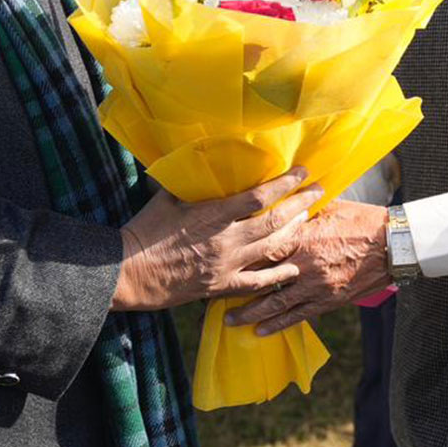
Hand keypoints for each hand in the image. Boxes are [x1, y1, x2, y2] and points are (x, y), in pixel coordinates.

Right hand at [111, 169, 321, 310]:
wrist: (129, 272)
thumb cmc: (145, 230)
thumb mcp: (167, 197)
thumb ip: (191, 183)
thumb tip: (203, 160)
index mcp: (213, 214)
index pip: (259, 196)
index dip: (285, 183)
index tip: (302, 172)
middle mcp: (226, 240)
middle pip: (275, 222)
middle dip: (300, 205)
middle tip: (318, 192)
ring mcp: (226, 265)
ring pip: (272, 249)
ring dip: (294, 233)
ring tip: (309, 218)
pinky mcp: (222, 286)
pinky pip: (258, 284)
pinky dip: (279, 276)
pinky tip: (295, 269)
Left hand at [224, 200, 391, 334]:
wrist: (392, 245)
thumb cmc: (362, 221)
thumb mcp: (330, 207)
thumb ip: (303, 210)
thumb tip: (282, 199)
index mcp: (303, 235)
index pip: (263, 245)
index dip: (239, 253)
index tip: (219, 257)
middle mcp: (304, 262)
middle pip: (262, 276)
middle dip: (236, 286)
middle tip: (212, 293)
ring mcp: (316, 285)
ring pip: (275, 302)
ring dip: (250, 312)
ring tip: (229, 320)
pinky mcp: (327, 301)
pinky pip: (297, 315)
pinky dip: (277, 325)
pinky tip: (260, 331)